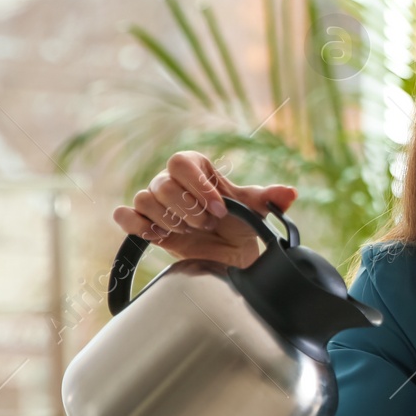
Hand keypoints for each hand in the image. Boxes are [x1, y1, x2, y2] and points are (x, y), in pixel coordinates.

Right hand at [111, 151, 296, 267]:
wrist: (227, 253)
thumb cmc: (239, 223)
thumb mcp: (256, 210)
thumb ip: (270, 198)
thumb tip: (290, 193)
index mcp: (196, 168)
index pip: (181, 163)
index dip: (198, 187)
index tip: (220, 209)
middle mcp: (171, 181)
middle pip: (162, 183)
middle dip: (187, 209)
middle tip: (207, 224)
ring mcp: (154, 201)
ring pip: (145, 199)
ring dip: (170, 220)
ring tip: (190, 232)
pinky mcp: (143, 223)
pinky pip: (125, 215)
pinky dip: (137, 224)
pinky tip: (158, 234)